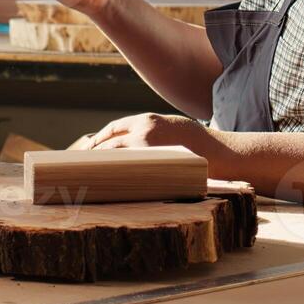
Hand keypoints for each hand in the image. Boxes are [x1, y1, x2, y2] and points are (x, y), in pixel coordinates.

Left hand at [71, 112, 230, 166]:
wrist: (220, 154)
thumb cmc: (197, 142)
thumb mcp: (171, 125)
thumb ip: (150, 131)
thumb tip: (129, 143)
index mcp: (147, 121)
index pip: (114, 128)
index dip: (100, 139)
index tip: (90, 148)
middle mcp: (142, 133)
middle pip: (109, 143)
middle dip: (94, 154)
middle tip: (83, 165)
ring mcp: (146, 151)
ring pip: (115, 158)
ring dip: (101, 166)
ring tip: (90, 176)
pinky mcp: (153, 168)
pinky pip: (127, 172)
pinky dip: (115, 177)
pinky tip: (109, 183)